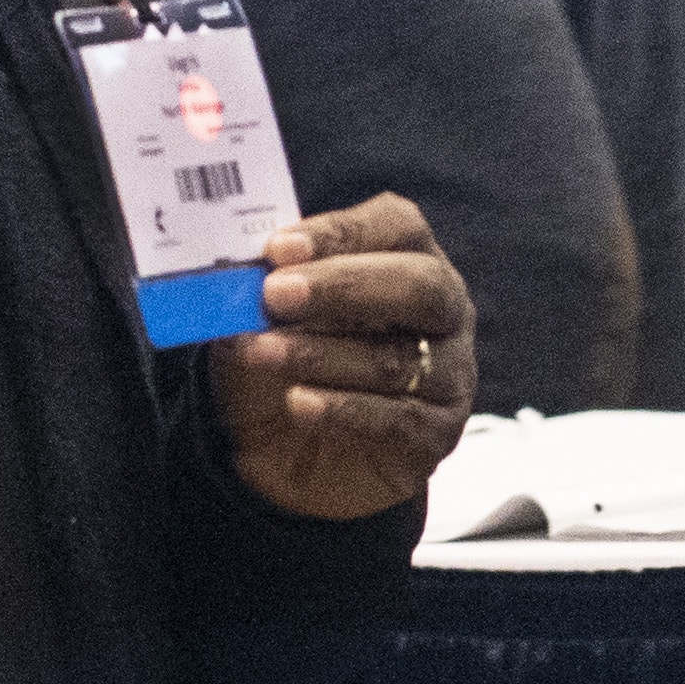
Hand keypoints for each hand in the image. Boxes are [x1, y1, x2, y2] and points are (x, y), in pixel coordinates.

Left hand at [216, 194, 474, 521]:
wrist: (289, 457)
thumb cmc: (285, 368)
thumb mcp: (263, 320)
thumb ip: (258, 288)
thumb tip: (235, 269)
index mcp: (411, 259)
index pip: (396, 226)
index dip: (340, 232)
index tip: (277, 248)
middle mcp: (444, 312)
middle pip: (419, 286)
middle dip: (343, 285)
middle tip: (275, 294)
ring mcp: (449, 374)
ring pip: (398, 357)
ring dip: (321, 353)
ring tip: (261, 352)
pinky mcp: (436, 434)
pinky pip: (397, 419)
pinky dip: (342, 408)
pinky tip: (297, 402)